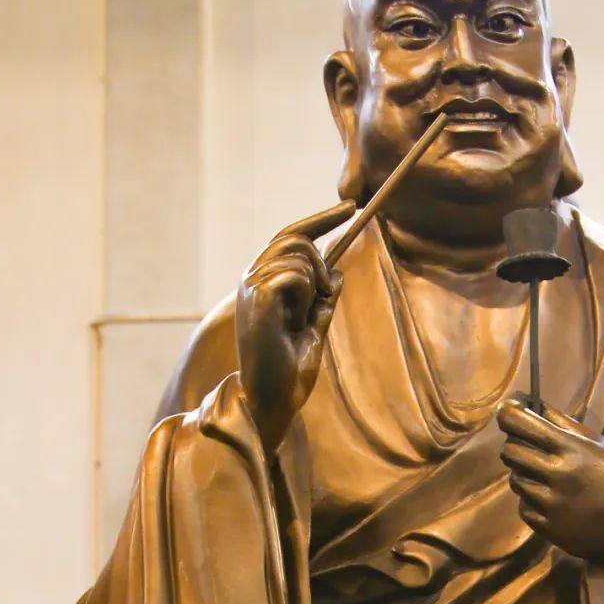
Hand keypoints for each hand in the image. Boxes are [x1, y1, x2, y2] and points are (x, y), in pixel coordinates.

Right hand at [235, 201, 353, 453]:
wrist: (271, 397)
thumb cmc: (288, 368)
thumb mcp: (314, 327)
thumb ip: (324, 300)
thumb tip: (338, 271)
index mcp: (263, 280)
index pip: (292, 235)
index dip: (322, 219)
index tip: (351, 206)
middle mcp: (253, 276)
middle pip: (296, 238)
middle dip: (320, 263)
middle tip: (323, 297)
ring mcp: (252, 284)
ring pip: (299, 255)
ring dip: (313, 286)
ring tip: (299, 318)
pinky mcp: (257, 295)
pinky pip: (296, 274)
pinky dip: (305, 296)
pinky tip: (292, 321)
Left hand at [496, 399, 603, 562]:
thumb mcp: (598, 444)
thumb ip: (566, 424)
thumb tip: (535, 405)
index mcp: (571, 449)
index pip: (524, 425)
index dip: (508, 415)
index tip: (505, 412)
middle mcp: (558, 474)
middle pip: (511, 452)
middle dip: (513, 447)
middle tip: (523, 448)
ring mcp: (551, 503)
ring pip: (516, 481)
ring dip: (523, 475)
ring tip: (543, 477)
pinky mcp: (548, 527)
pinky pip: (524, 508)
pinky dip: (531, 501)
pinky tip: (549, 500)